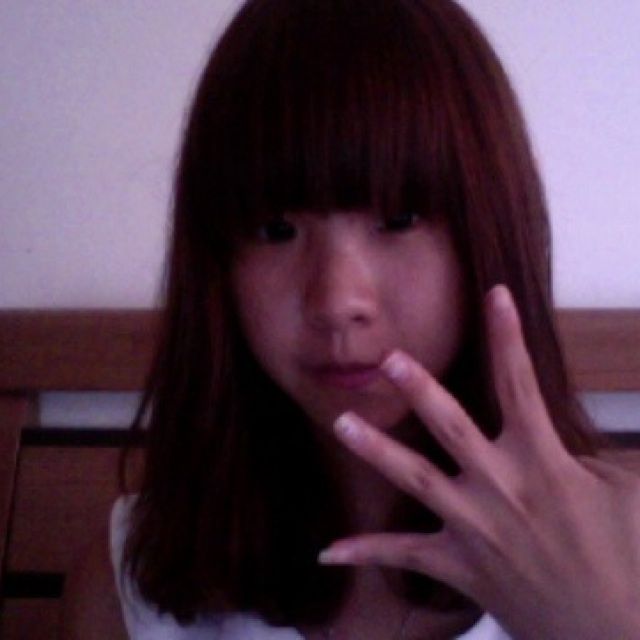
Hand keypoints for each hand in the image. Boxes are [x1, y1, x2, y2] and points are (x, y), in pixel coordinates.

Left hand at [319, 284, 639, 639]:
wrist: (618, 634)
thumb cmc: (630, 560)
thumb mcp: (630, 490)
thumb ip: (605, 451)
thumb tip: (591, 430)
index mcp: (543, 462)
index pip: (522, 385)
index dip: (508, 337)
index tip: (494, 296)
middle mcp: (500, 487)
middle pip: (451, 427)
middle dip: (419, 389)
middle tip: (389, 358)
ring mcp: (474, 527)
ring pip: (415, 478)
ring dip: (375, 449)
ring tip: (341, 421)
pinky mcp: (459, 567)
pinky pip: (404, 555)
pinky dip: (365, 552)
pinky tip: (326, 551)